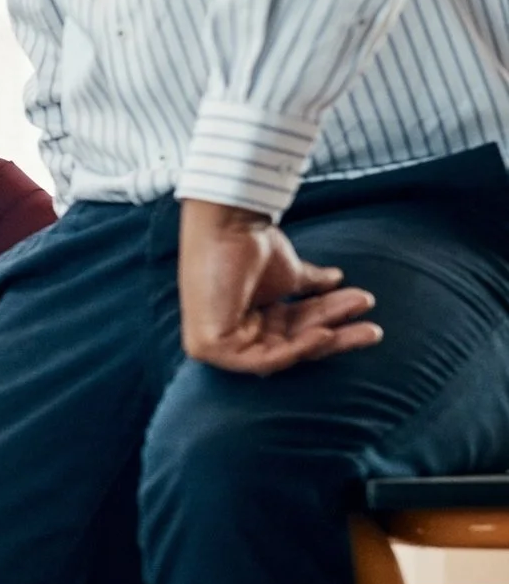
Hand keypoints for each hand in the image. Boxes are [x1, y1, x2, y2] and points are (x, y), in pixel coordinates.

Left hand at [177, 198, 381, 375]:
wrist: (226, 223)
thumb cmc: (249, 244)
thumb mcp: (288, 273)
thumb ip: (309, 284)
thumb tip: (337, 279)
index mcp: (249, 318)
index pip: (296, 329)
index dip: (330, 318)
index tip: (364, 303)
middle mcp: (233, 333)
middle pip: (293, 343)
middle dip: (337, 335)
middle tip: (375, 330)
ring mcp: (217, 342)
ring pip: (283, 352)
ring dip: (326, 339)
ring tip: (364, 327)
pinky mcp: (207, 346)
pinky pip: (260, 359)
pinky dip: (294, 349)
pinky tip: (323, 333)